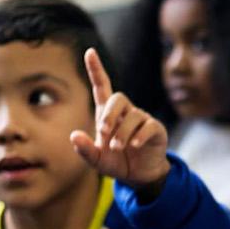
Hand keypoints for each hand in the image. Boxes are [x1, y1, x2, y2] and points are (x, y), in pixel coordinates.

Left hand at [69, 49, 170, 194]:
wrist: (140, 176)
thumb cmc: (116, 162)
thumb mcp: (96, 160)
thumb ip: (85, 150)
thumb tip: (74, 136)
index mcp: (108, 114)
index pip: (102, 86)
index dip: (96, 69)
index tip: (90, 52)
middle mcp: (125, 112)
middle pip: (118, 98)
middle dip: (109, 113)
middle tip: (103, 131)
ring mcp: (142, 119)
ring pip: (132, 115)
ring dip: (122, 133)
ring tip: (117, 148)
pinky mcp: (155, 129)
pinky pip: (148, 126)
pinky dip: (139, 136)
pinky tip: (133, 146)